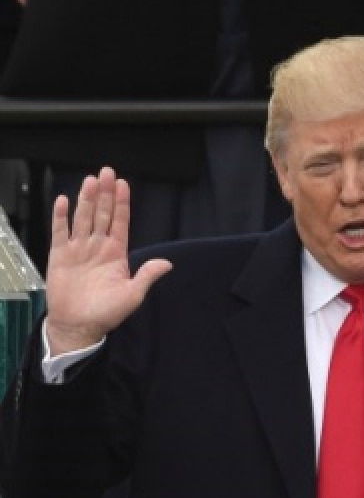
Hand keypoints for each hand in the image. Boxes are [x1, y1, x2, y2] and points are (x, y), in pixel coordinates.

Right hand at [45, 168, 171, 355]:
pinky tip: (63, 201)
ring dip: (86, 200)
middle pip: (102, 214)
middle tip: (107, 172)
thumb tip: (168, 263)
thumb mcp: (133, 295)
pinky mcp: (60, 255)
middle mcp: (98, 247)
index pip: (120, 222)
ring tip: (90, 181)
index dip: (122, 203)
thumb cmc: (107, 312)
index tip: (124, 185)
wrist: (80, 325)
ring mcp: (79, 249)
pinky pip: (60, 232)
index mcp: (116, 253)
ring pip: (83, 218)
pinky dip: (61, 217)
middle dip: (105, 194)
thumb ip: (147, 276)